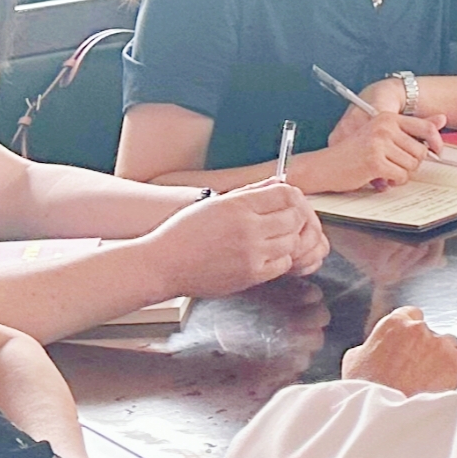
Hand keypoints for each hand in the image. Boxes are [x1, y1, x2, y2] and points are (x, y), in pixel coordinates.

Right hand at [150, 179, 326, 296]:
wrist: (163, 265)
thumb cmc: (183, 234)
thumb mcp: (214, 204)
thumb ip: (248, 193)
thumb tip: (276, 183)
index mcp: (237, 205)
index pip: (284, 194)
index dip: (290, 197)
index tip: (285, 203)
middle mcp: (247, 228)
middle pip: (293, 217)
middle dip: (293, 218)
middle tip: (284, 222)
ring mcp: (251, 253)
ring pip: (292, 242)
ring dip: (288, 239)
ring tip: (274, 239)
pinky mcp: (251, 274)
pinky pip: (283, 264)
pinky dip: (280, 259)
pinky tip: (267, 255)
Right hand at [317, 98, 444, 190]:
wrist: (324, 166)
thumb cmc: (354, 153)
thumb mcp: (383, 135)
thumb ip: (413, 128)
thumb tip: (443, 119)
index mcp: (387, 118)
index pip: (426, 128)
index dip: (436, 143)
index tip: (438, 152)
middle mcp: (384, 127)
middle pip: (420, 152)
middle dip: (411, 163)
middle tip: (395, 165)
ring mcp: (379, 143)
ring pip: (412, 166)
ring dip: (401, 173)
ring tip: (384, 170)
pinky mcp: (375, 161)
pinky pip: (400, 176)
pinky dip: (393, 181)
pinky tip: (380, 177)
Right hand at [340, 303, 456, 395]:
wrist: (385, 414)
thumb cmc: (368, 389)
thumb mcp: (354, 361)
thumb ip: (369, 347)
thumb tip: (373, 349)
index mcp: (394, 324)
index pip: (410, 315)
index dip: (410, 330)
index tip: (410, 341)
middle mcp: (420, 329)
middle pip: (430, 330)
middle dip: (426, 345)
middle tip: (418, 365)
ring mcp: (440, 344)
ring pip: (450, 342)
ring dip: (445, 354)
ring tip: (436, 373)